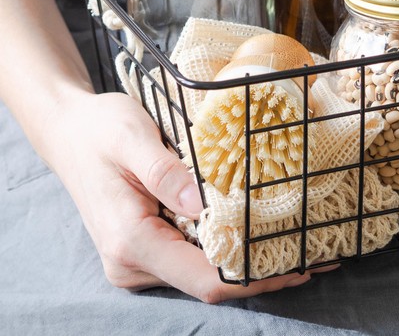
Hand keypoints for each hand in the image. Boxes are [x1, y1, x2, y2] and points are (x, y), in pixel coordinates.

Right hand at [48, 90, 325, 301]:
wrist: (70, 131)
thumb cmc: (101, 129)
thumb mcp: (131, 137)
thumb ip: (165, 171)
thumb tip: (203, 204)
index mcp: (130, 242)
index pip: (204, 278)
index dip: (255, 277)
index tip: (300, 263)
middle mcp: (133, 263)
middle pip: (209, 282)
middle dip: (262, 271)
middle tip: (313, 251)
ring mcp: (139, 261)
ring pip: (204, 273)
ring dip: (249, 260)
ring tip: (297, 239)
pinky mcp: (148, 249)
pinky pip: (194, 257)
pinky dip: (229, 248)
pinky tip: (260, 231)